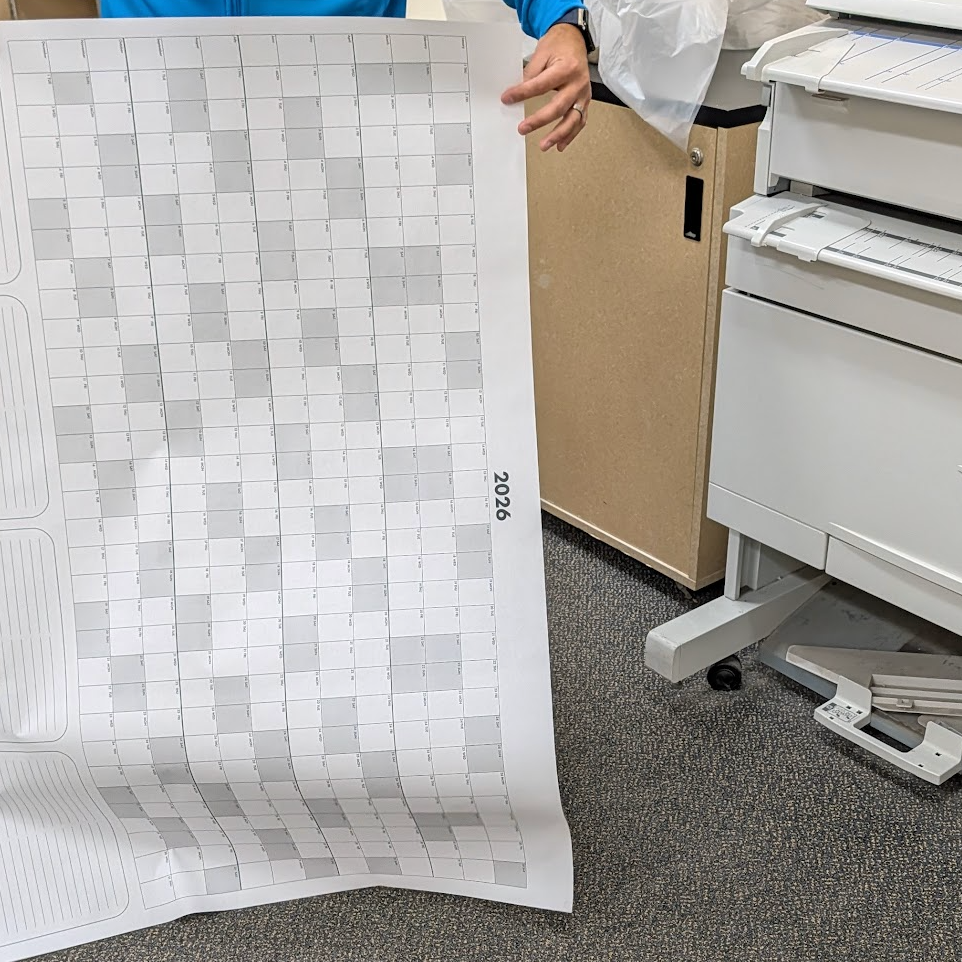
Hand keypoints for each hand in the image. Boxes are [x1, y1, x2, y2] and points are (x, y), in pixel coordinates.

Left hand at [501, 23, 590, 152]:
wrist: (574, 39)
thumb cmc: (559, 45)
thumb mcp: (542, 53)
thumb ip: (530, 74)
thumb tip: (516, 94)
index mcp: (567, 68)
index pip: (541, 85)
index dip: (523, 93)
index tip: (508, 98)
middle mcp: (578, 83)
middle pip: (558, 107)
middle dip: (539, 120)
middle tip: (523, 128)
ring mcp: (583, 94)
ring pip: (572, 120)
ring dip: (558, 135)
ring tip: (543, 145)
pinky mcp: (584, 102)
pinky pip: (579, 122)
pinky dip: (570, 135)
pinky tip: (559, 145)